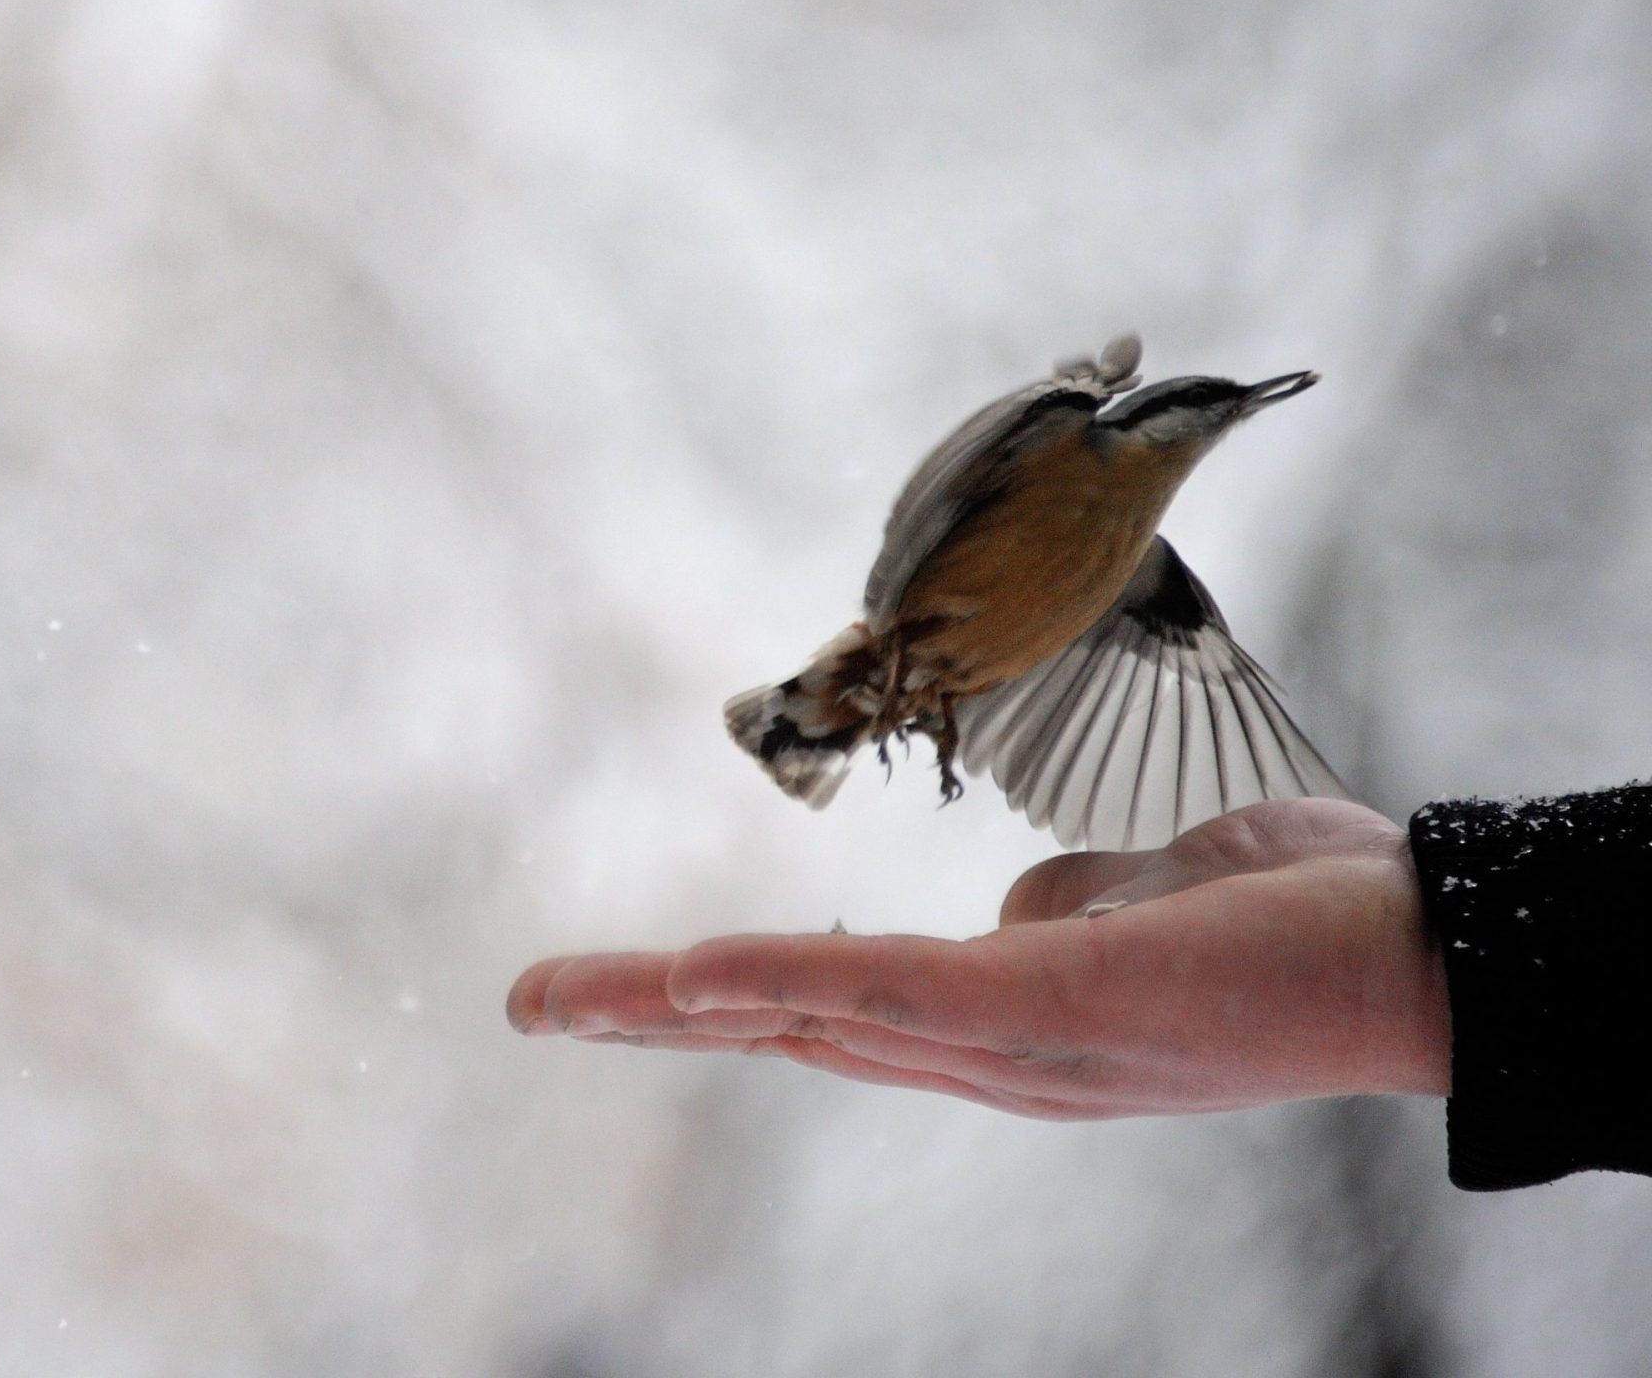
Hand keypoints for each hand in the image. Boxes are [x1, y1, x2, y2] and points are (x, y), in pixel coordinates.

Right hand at [506, 799, 1449, 1117]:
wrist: (1433, 953)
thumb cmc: (1296, 916)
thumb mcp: (1148, 897)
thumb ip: (1062, 908)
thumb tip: (1017, 911)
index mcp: (1006, 1030)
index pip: (832, 1011)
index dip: (719, 998)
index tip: (616, 986)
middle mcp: (995, 1061)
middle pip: (789, 1028)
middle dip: (648, 1018)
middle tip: (527, 1002)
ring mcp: (1018, 1045)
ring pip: (814, 1017)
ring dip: (679, 1003)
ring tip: (568, 996)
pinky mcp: (1052, 1012)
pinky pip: (894, 992)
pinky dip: (784, 979)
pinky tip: (697, 973)